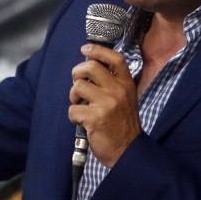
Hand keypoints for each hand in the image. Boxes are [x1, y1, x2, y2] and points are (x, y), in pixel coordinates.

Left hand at [67, 44, 141, 167]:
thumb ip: (112, 83)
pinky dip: (73, 116)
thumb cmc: (123, 124)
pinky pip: (73, 109)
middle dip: (77, 72)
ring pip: (78, 86)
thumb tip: (90, 67)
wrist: (127, 150)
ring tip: (80, 105)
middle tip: (77, 83)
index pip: (115, 59)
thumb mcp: (126, 98)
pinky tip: (82, 121)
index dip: (98, 50)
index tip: (86, 49)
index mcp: (126, 84)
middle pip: (90, 67)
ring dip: (74, 96)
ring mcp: (106, 104)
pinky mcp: (95, 118)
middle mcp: (117, 91)